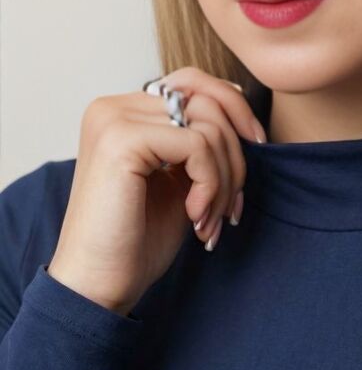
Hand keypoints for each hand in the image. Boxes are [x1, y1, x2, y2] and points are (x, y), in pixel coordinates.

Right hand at [46, 67, 267, 315]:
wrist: (99, 285)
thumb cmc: (137, 240)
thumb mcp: (179, 179)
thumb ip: (200, 142)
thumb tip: (242, 110)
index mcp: (124, 111)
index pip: (195, 84)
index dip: (235, 114)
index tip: (254, 152)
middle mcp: (113, 106)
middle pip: (208, 100)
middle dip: (235, 156)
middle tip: (230, 207)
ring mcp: (114, 120)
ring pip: (209, 126)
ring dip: (225, 180)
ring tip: (210, 220)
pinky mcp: (122, 141)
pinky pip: (198, 146)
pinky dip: (211, 184)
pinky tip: (195, 217)